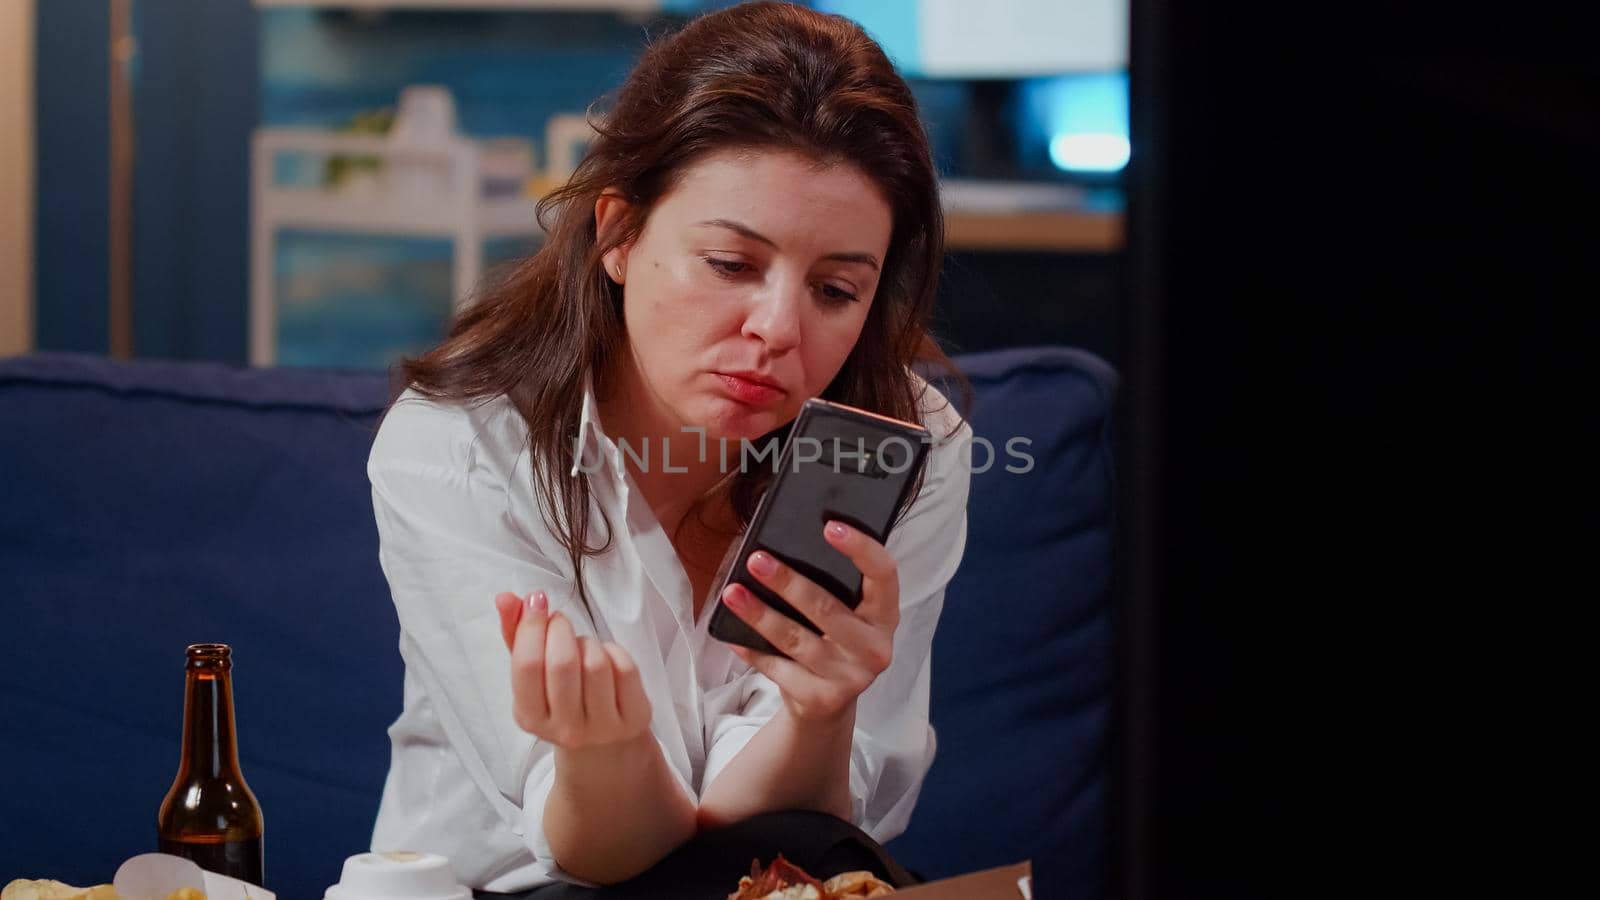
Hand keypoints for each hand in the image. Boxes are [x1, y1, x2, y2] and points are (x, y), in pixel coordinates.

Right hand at [492, 591, 652, 748]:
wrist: (603, 746)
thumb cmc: (561, 698)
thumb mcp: (534, 675)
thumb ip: (515, 635)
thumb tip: (506, 598)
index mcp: (530, 718)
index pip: (526, 665)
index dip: (531, 625)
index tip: (537, 601)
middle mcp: (565, 729)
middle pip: (562, 663)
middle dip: (560, 628)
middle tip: (559, 620)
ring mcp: (602, 727)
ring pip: (595, 663)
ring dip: (587, 641)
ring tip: (582, 645)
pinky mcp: (634, 719)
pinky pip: (625, 668)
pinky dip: (614, 651)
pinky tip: (606, 657)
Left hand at [719, 520, 898, 722]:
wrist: (827, 706)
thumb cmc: (834, 643)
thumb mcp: (848, 615)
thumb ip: (834, 585)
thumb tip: (787, 545)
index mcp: (885, 616)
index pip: (884, 574)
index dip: (860, 548)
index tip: (830, 526)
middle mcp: (874, 648)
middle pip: (828, 609)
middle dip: (788, 582)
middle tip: (756, 559)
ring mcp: (849, 678)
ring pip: (796, 639)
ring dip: (760, 614)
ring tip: (733, 593)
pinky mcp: (819, 699)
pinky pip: (777, 669)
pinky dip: (753, 650)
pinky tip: (732, 635)